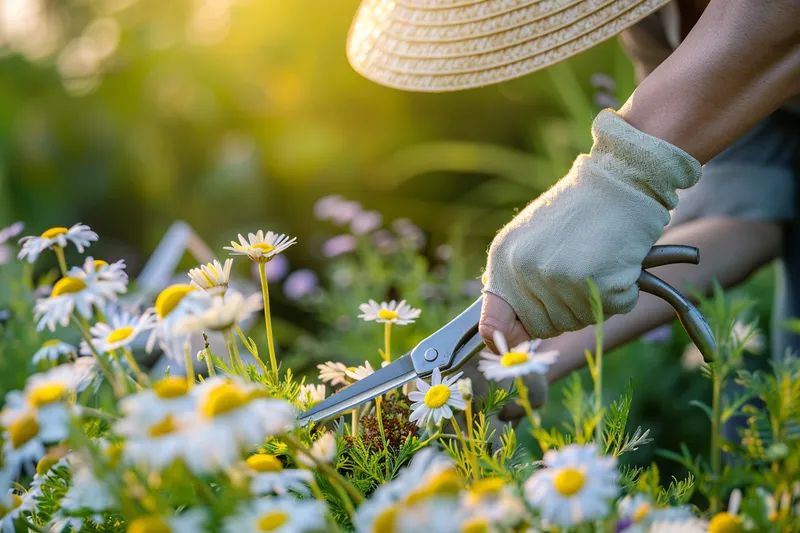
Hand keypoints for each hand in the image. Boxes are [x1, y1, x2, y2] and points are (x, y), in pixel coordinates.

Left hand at [479, 110, 700, 346]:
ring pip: (581, 321)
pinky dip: (623, 292)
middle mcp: (526, 273)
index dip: (507, 340)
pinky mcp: (599, 284)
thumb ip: (516, 281)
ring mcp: (561, 281)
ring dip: (596, 299)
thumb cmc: (579, 210)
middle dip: (565, 311)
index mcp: (503, 261)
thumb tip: (501, 331)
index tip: (519, 341)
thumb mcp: (530, 240)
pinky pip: (614, 309)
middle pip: (545, 328)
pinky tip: (618, 261)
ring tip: (598, 259)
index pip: (492, 326)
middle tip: (579, 274)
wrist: (620, 180)